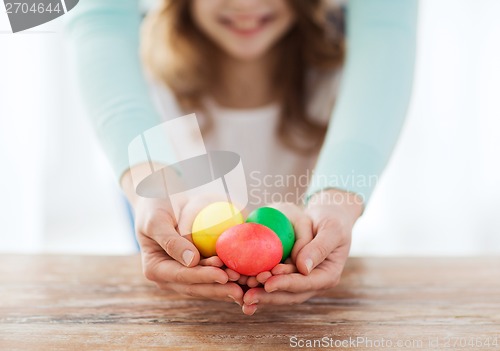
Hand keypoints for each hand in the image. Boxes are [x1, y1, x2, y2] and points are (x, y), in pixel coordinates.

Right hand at [121, 165, 243, 305]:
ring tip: (248, 283)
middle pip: (197, 286)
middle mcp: (171, 277)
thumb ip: (170, 241)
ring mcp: (186, 274)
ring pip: (209, 284)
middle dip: (220, 288)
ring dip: (228, 286)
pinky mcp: (200, 267)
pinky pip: (216, 273)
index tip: (222, 275)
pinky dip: (231, 276)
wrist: (162, 197)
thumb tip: (192, 262)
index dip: (203, 277)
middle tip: (241, 287)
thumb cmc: (155, 205)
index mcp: (156, 269)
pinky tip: (248, 275)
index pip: (182, 276)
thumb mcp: (156, 220)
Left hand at [241, 189, 363, 314]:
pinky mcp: (287, 275)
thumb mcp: (331, 230)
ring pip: (278, 292)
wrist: (326, 218)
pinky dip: (257, 285)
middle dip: (268, 296)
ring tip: (241, 293)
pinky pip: (271, 282)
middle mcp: (313, 283)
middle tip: (247, 295)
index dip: (286, 284)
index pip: (305, 284)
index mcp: (327, 275)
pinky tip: (240, 286)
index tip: (268, 283)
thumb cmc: (332, 220)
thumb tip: (303, 269)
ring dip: (260, 294)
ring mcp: (299, 281)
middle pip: (289, 294)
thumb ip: (319, 248)